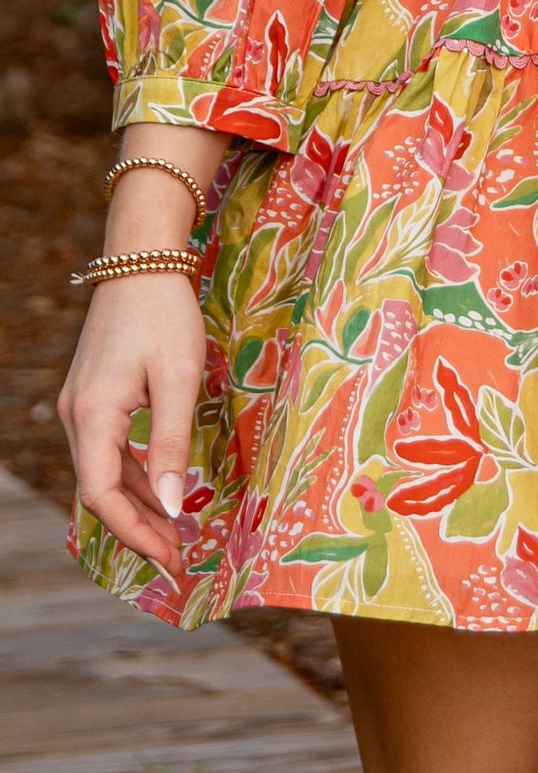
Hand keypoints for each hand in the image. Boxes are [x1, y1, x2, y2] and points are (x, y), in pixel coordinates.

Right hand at [57, 272, 205, 580]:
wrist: (141, 260)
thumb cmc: (164, 315)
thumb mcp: (177, 379)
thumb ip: (170, 445)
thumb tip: (173, 508)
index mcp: (92, 415)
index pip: (103, 495)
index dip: (135, 532)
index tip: (170, 557)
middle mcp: (77, 416)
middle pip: (102, 490)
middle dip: (139, 527)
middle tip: (178, 559)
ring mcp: (82, 406)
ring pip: (105, 472)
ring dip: (139, 503)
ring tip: (176, 535)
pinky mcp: (95, 395)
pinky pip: (110, 449)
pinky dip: (135, 474)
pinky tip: (163, 492)